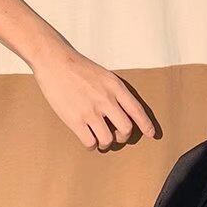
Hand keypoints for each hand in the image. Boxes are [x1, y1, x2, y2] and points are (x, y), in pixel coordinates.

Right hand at [31, 44, 155, 149]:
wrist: (54, 62)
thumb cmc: (78, 67)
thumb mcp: (103, 74)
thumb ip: (114, 91)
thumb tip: (122, 110)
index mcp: (115, 87)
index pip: (137, 110)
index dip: (146, 124)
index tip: (151, 134)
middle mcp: (106, 100)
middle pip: (125, 129)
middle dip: (123, 137)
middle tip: (116, 136)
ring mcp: (90, 111)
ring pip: (108, 140)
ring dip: (106, 143)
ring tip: (100, 140)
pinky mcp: (75, 120)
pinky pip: (90, 142)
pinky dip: (91, 145)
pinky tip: (88, 140)